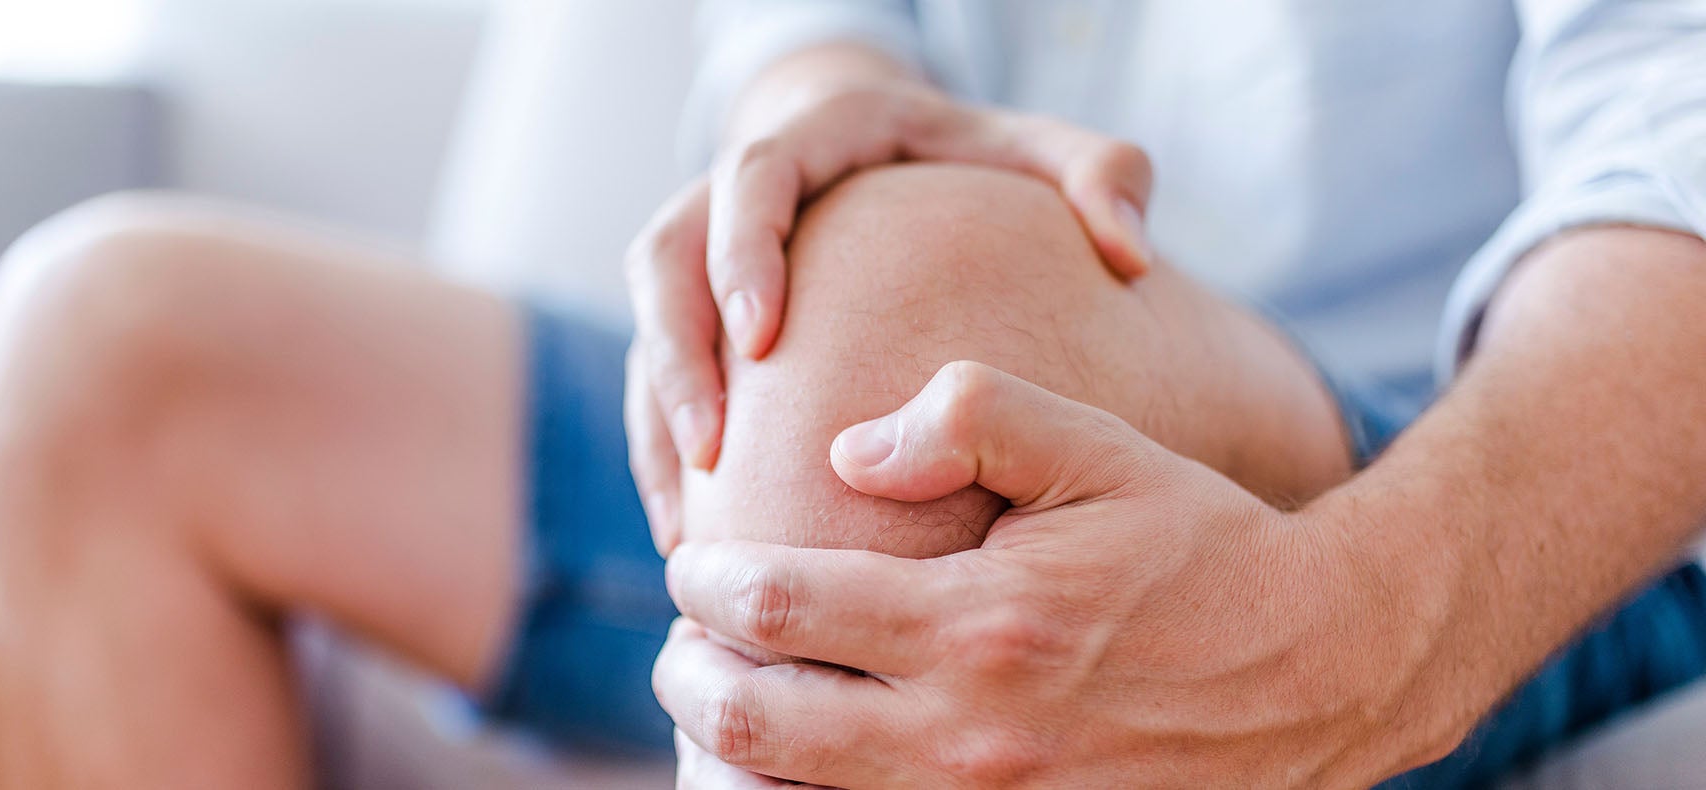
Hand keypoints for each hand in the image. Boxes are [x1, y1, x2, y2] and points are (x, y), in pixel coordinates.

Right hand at [625, 81, 1157, 555]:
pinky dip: (662, 455)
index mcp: (814, 138)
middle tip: (713, 446)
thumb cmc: (972, 160)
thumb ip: (1099, 176)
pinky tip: (691, 532)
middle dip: (678, 355)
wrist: (889, 150)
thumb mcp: (1039, 151)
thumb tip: (1129, 249)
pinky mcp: (692, 314)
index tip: (764, 336)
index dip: (743, 253)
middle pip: (665, 259)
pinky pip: (653, 382)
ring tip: (688, 521)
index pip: (752, 178)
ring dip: (658, 423)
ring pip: (648, 331)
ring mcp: (704, 255)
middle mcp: (736, 191)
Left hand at [653, 362, 1433, 787]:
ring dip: (735, 755)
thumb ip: (968, 418)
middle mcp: (971, 735)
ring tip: (728, 699)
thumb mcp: (1099, 449)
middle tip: (683, 641)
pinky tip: (802, 763)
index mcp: (979, 623)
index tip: (694, 561)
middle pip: (756, 723)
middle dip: (688, 678)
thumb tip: (845, 452)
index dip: (708, 581)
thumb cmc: (1199, 546)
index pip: (780, 606)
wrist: (1319, 669)